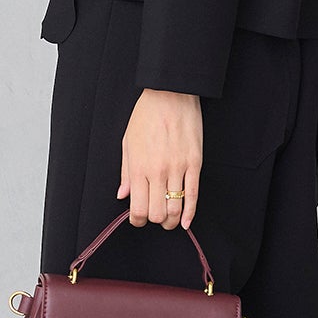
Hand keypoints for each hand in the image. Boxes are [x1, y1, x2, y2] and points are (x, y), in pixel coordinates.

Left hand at [117, 89, 201, 229]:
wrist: (170, 95)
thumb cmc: (146, 116)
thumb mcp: (128, 143)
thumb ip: (125, 172)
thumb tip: (122, 195)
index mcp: (138, 168)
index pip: (137, 209)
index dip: (137, 221)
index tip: (138, 220)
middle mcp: (158, 171)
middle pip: (157, 214)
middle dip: (154, 222)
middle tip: (154, 218)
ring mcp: (178, 168)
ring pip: (176, 208)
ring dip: (172, 221)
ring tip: (170, 221)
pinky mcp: (195, 163)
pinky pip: (194, 195)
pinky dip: (190, 213)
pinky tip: (186, 222)